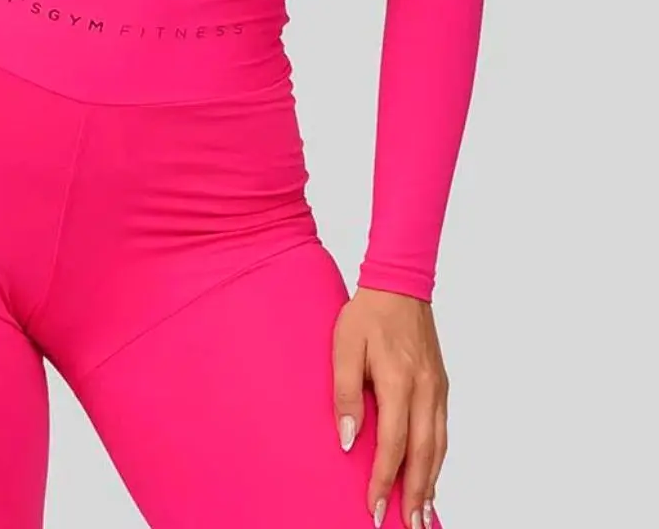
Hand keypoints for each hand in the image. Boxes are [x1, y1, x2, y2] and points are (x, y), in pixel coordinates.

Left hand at [332, 285, 448, 527]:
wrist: (399, 283)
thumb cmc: (367, 314)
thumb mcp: (344, 346)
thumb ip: (346, 392)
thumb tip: (346, 439)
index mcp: (399, 380)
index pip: (393, 443)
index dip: (384, 479)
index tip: (374, 507)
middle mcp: (425, 389)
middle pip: (423, 453)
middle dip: (414, 493)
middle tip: (408, 526)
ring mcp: (437, 387)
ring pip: (439, 445)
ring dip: (431, 482)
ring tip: (423, 513)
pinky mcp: (441, 384)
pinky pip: (443, 430)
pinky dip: (438, 458)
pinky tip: (431, 474)